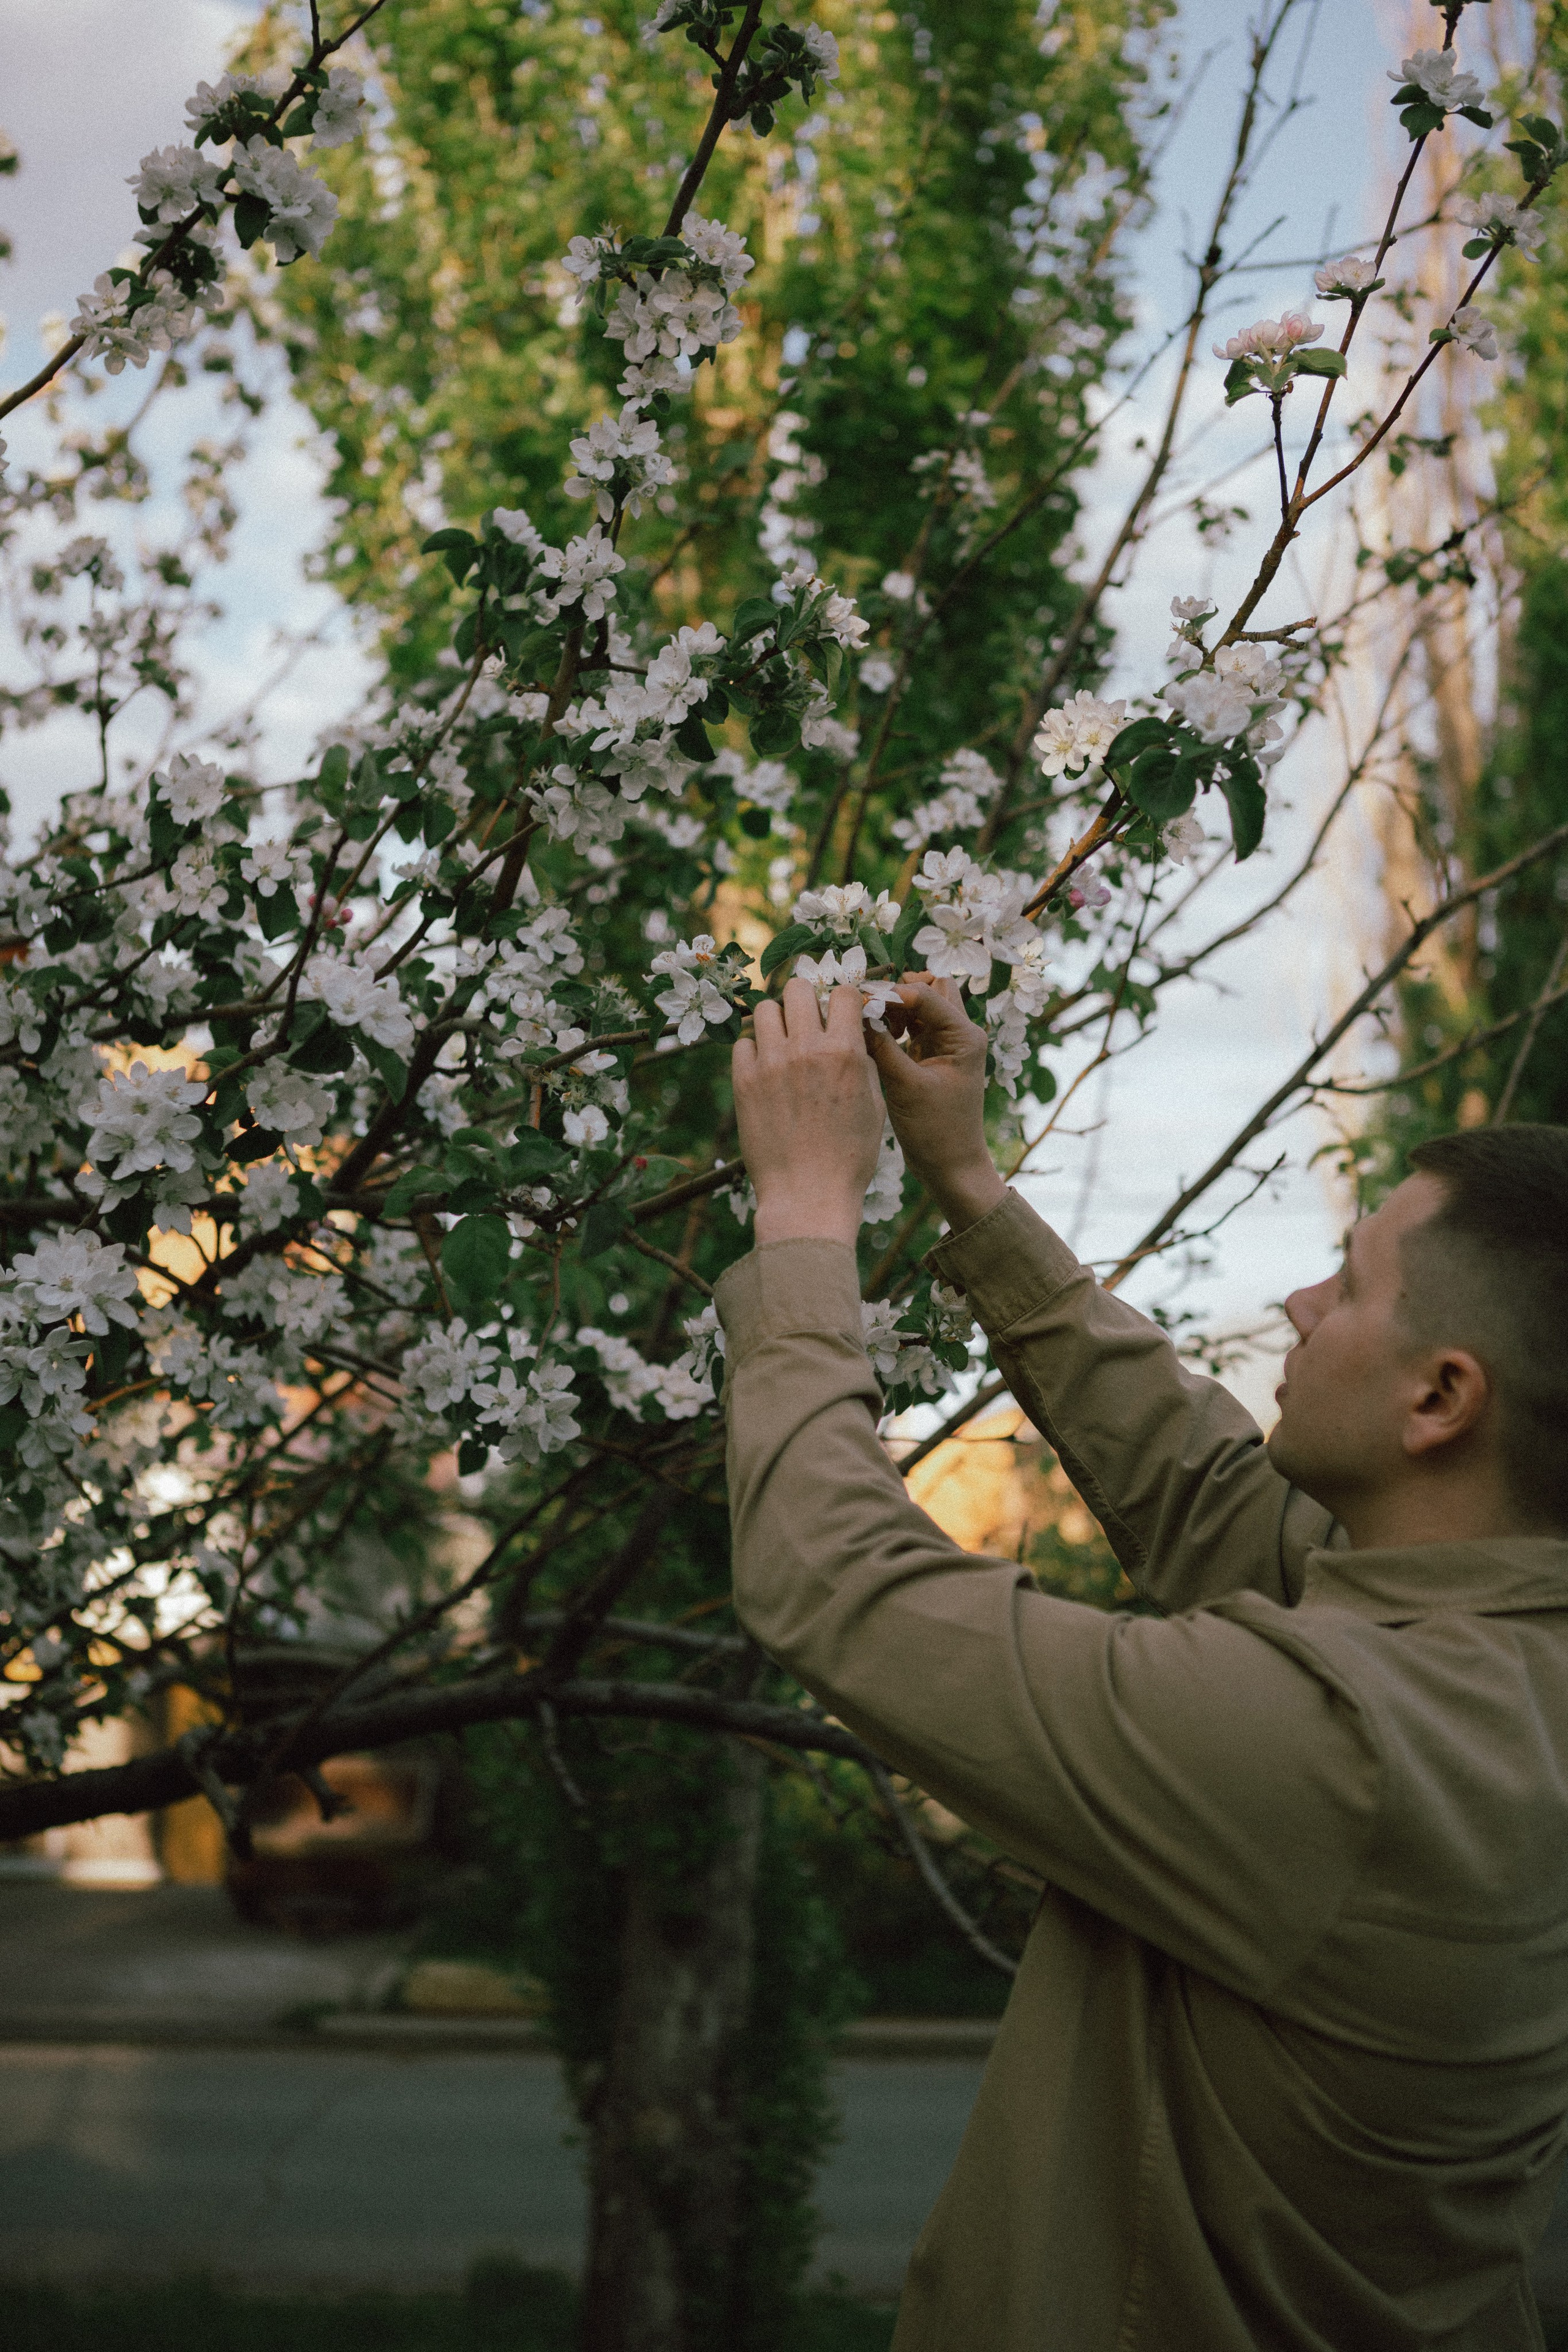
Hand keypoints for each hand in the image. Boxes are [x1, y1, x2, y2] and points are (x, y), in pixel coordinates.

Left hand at [732, 976, 886, 1245]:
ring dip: (778, 1020)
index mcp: (844, 1053)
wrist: (808, 1196)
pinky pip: (743, 1043)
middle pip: (798, 988)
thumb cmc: (849, 1157)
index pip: (844, 993)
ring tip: (784, 1043)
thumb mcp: (874, 1106)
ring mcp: (770, 1064)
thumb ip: (864, 1061)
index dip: (844, 999)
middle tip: (808, 1020)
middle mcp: (805, 1050)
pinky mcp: (743, 1082)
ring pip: (766, 1009)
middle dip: (806, 998)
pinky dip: (755, 1049)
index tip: (840, 1012)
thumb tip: (855, 1033)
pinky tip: (766, 1069)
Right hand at [868, 974, 1006, 1233]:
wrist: (949, 1165)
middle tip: (870, 1009)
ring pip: (921, 1006)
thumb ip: (882, 1046)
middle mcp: (960, 1035)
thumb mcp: (905, 1086)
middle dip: (900, 992)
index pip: (927, 994)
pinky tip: (875, 1038)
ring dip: (896, 1008)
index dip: (892, 993)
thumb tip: (858, 1013)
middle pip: (932, 989)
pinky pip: (913, 1026)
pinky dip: (894, 1025)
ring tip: (870, 1024)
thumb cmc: (935, 1131)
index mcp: (964, 1037)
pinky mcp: (931, 1056)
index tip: (861, 1002)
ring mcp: (946, 1045)